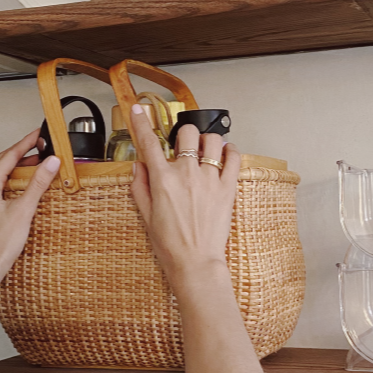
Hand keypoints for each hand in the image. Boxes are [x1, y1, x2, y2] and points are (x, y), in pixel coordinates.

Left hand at [0, 129, 59, 298]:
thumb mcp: (24, 210)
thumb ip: (38, 184)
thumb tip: (50, 163)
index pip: (9, 156)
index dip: (25, 143)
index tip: (38, 134)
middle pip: (2, 163)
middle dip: (22, 153)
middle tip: (40, 146)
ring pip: (0, 176)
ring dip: (17, 168)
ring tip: (36, 164)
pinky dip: (13, 182)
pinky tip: (24, 187)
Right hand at [129, 105, 239, 297]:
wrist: (195, 263)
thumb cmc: (171, 244)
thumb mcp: (145, 215)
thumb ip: (140, 187)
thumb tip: (138, 166)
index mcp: (162, 180)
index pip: (148, 142)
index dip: (141, 122)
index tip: (138, 109)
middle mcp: (186, 174)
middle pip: (186, 133)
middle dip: (182, 135)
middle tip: (182, 146)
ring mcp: (209, 179)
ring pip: (212, 140)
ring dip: (206, 140)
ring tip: (204, 149)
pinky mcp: (227, 188)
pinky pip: (234, 158)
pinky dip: (229, 150)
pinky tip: (224, 153)